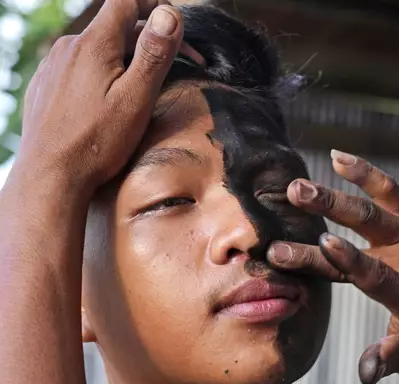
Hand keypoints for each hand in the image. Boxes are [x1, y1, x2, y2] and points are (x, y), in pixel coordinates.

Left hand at [16, 0, 183, 192]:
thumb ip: (154, 53)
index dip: (154, 6)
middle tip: (179, 66)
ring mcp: (53, 66)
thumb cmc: (96, 142)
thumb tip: (169, 14)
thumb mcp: (136, 97)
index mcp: (94, 44)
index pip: (126, 2)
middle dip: (148, 41)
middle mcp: (68, 47)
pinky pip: (79, 67)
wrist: (50, 177)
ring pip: (97, 48)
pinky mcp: (45, 86)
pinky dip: (101, 74)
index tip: (175, 26)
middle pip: (115, 27)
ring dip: (124, 59)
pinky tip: (109, 102)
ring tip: (144, 89)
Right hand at [267, 150, 398, 383]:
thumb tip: (365, 373)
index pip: (379, 274)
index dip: (353, 260)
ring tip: (300, 184)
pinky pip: (390, 190)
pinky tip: (338, 158)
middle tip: (295, 197)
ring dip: (336, 192)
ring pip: (374, 206)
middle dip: (331, 210)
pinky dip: (365, 173)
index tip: (324, 242)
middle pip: (371, 227)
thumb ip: (392, 358)